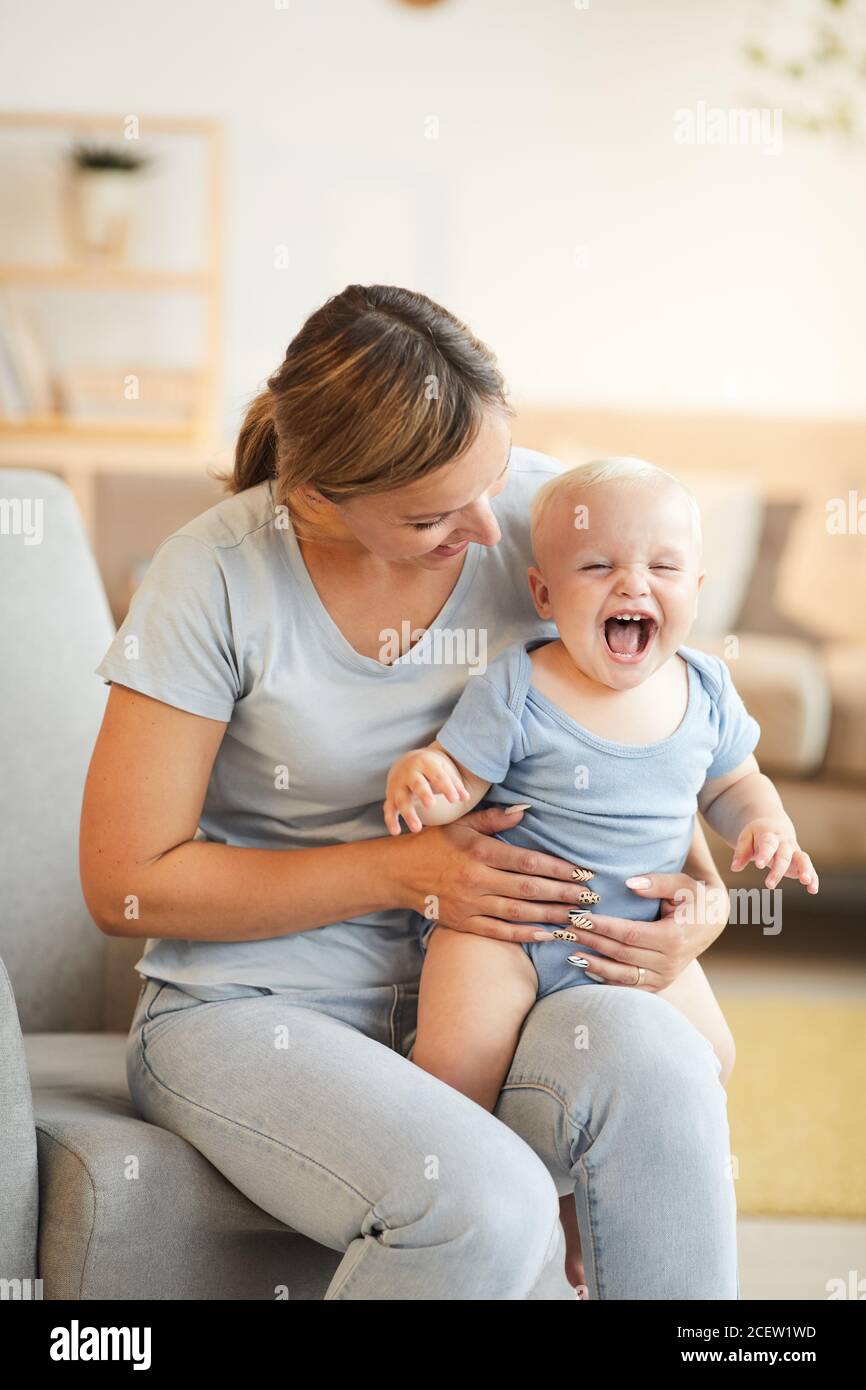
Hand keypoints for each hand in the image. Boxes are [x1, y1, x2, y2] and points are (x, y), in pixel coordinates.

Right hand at [384, 747, 469, 834]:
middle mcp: (409, 773)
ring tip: (417, 828)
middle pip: (416, 783)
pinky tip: (396, 832)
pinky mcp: (390, 797)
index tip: (455, 799)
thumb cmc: (432, 769)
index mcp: (425, 763)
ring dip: (408, 813)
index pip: (437, 775)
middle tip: (431, 805)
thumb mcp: (444, 770)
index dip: (446, 787)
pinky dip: (391, 820)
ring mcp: (397, 785)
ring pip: (401, 799)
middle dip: (423, 794)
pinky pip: (389, 809)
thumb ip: (455, 784)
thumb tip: (465, 797)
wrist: (408, 763)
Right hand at [392, 804, 593, 941]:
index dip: (558, 868)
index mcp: (479, 852)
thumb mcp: (461, 824)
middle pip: (529, 888)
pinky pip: (499, 932)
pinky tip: (548, 934)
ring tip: (576, 917)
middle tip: (590, 898)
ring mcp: (470, 904)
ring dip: (551, 915)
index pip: (528, 861)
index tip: (582, 872)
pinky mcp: (463, 923)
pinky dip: (524, 935)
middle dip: (563, 894)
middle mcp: (477, 879)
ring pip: (519, 912)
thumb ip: (493, 819)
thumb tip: (524, 811)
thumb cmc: (433, 843)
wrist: (398, 872)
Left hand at [555, 871, 730, 991]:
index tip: (578, 917)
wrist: (712, 920)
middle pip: (622, 954)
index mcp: (674, 937)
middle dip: (591, 942)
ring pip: (623, 975)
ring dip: (595, 965)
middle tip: (565, 930)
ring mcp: (665, 977)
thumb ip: (657, 882)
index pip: (629, 934)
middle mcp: (670, 962)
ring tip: (570, 954)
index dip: (602, 927)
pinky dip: (607, 980)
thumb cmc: (693, 897)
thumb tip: (629, 884)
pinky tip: (588, 970)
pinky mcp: (660, 984)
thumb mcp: (682, 884)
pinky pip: (630, 987)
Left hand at [730, 818, 818, 893]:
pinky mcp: (800, 862)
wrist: (774, 826)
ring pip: (803, 859)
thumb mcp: (746, 838)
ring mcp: (795, 852)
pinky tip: (813, 890)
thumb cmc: (757, 835)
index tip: (758, 865)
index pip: (768, 844)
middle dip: (778, 870)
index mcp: (770, 836)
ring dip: (805, 870)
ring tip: (805, 881)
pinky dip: (814, 878)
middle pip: (784, 856)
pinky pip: (810, 869)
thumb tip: (735, 868)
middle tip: (769, 885)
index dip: (764, 854)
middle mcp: (785, 843)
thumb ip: (741, 853)